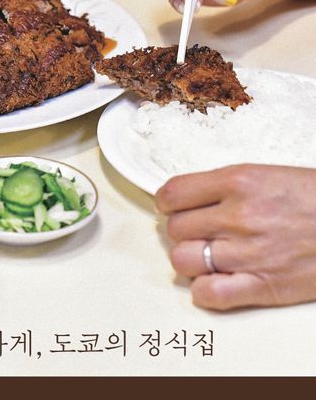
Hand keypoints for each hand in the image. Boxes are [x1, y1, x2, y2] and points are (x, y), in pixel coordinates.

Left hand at [155, 164, 315, 309]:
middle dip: (183, 230)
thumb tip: (185, 198)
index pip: (172, 193)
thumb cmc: (312, 197)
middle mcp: (238, 215)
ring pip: (183, 260)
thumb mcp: (264, 174)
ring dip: (190, 259)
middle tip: (199, 230)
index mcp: (238, 180)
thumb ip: (223, 185)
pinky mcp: (263, 286)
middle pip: (176, 228)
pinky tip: (217, 280)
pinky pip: (208, 294)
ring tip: (207, 255)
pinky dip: (205, 290)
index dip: (167, 202)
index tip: (173, 206)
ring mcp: (249, 253)